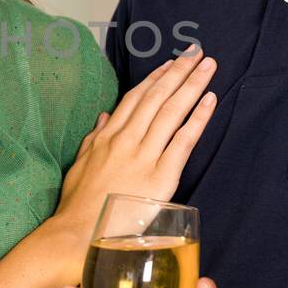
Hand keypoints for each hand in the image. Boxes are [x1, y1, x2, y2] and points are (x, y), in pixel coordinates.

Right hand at [46, 45, 217, 278]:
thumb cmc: (77, 206)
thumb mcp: (79, 164)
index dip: (156, 78)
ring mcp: (143, 156)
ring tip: (208, 66)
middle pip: (157, 96)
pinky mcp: (161, 176)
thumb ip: (94, 139)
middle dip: (179, 71)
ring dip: (192, 85)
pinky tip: (210, 100)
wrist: (76, 234)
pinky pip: (184, 141)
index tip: (171, 63)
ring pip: (171, 111)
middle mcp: (126, 140)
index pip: (135, 98)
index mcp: (107, 137)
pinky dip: (198, 118)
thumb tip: (104, 118)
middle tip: (197, 53)